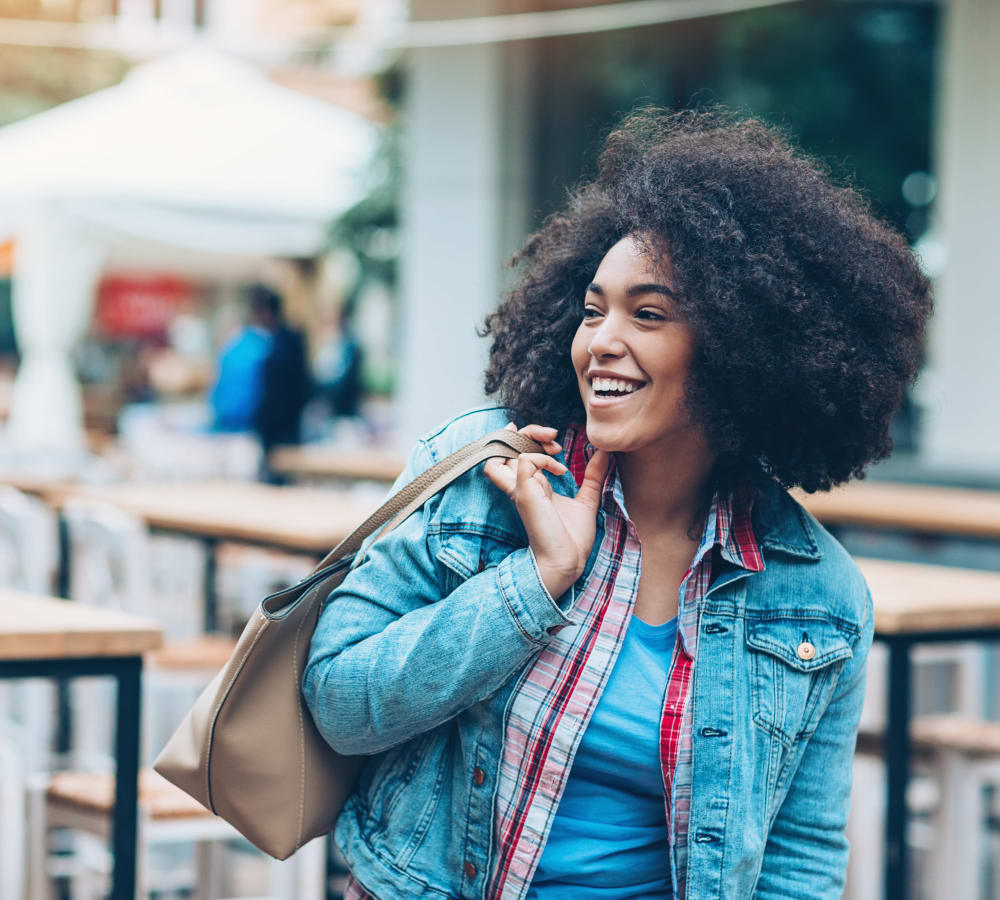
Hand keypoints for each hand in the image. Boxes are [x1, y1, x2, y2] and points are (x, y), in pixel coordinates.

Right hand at [483, 422, 611, 597]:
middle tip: (553, 436)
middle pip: (504, 445)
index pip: (515, 452)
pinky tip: (560, 470)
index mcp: (532, 486)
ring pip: (503, 450)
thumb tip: (605, 453)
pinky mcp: (524, 493)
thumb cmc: (573, 539)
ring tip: (553, 446)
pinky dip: (542, 458)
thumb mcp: (587, 499)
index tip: (555, 442)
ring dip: (528, 439)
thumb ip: (593, 476)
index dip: (529, 438)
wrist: (568, 561)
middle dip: (528, 431)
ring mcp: (521, 489)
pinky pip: (525, 461)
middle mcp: (521, 485)